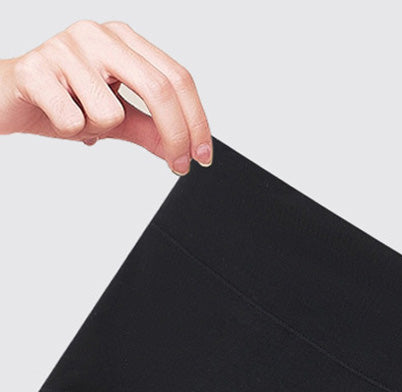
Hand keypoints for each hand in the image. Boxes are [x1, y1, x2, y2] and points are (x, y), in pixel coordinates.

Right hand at [0, 19, 211, 173]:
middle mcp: (97, 35)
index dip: (196, 121)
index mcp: (121, 40)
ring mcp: (64, 47)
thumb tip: (183, 150)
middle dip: (174, 135)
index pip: (176, 77)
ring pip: (111, 112)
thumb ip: (150, 129)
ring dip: (98, 129)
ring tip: (76, 116)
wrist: (5, 97)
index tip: (201, 156)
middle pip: (158, 88)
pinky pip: (73, 120)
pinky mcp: (34, 69)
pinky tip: (53, 114)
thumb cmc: (61, 100)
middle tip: (178, 165)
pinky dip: (68, 129)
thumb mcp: (115, 118)